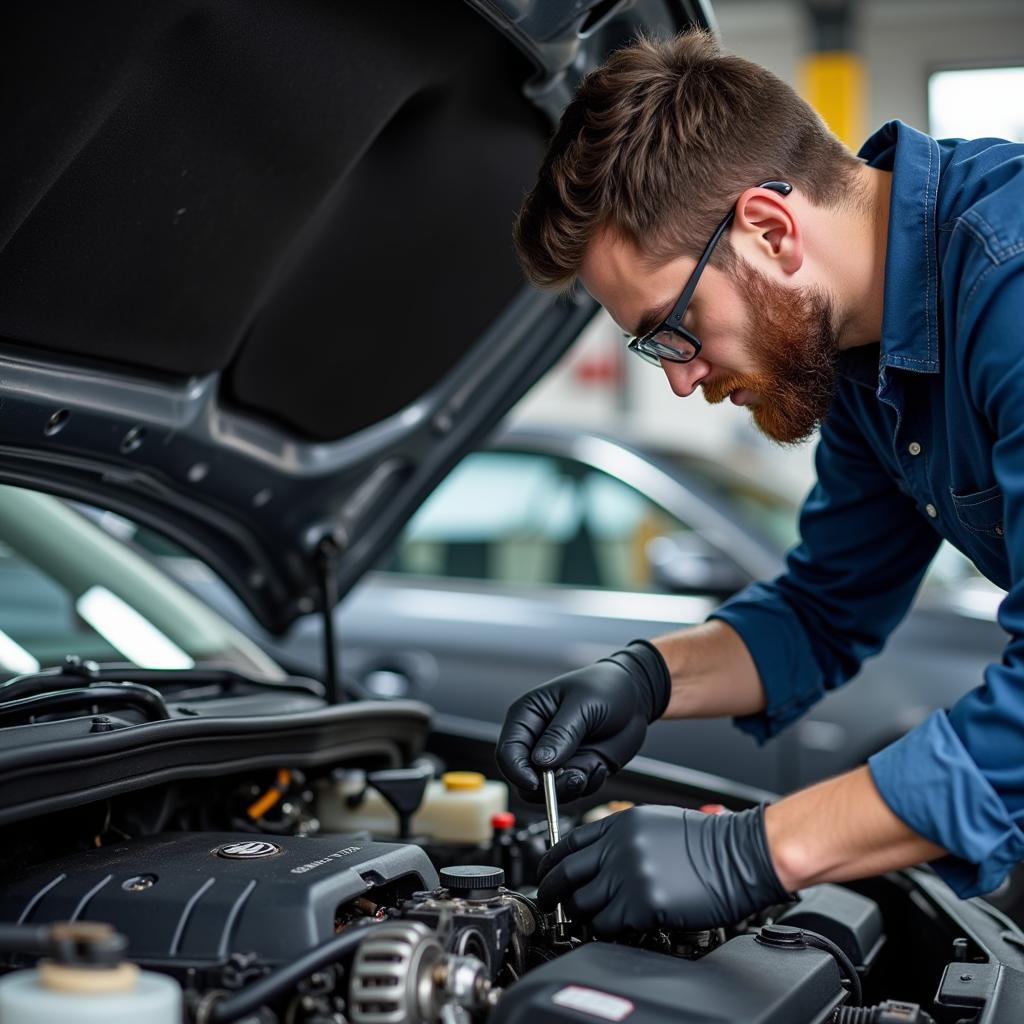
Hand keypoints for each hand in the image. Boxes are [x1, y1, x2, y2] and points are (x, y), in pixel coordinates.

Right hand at [496, 641, 670, 801]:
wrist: (636, 697)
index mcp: (527, 717)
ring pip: (547, 791)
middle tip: (575, 777)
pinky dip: (588, 785)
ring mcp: (556, 758)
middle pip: (523, 778)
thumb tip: (541, 762)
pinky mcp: (575, 770)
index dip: (517, 772)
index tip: (537, 783)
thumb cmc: (605, 688)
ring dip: (570, 787)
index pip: (508, 752)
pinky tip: (600, 765)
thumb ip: (561, 734)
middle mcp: (536, 740)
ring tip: (591, 769)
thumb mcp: (582, 705)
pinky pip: (572, 791)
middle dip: (548, 786)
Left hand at [536, 804, 791, 934]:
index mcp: (621, 824)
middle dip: (551, 891)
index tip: (547, 874)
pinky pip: (606, 924)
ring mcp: (628, 876)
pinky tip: (610, 927)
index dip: (551, 862)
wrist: (740, 855)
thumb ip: (620, 837)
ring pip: (581, 903)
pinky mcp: (641, 905)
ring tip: (581, 919)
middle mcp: (618, 847)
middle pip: (565, 874)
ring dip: (578, 915)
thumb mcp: (654, 822)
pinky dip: (603, 929)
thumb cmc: (706, 841)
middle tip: (549, 902)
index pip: (567, 843)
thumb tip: (596, 857)